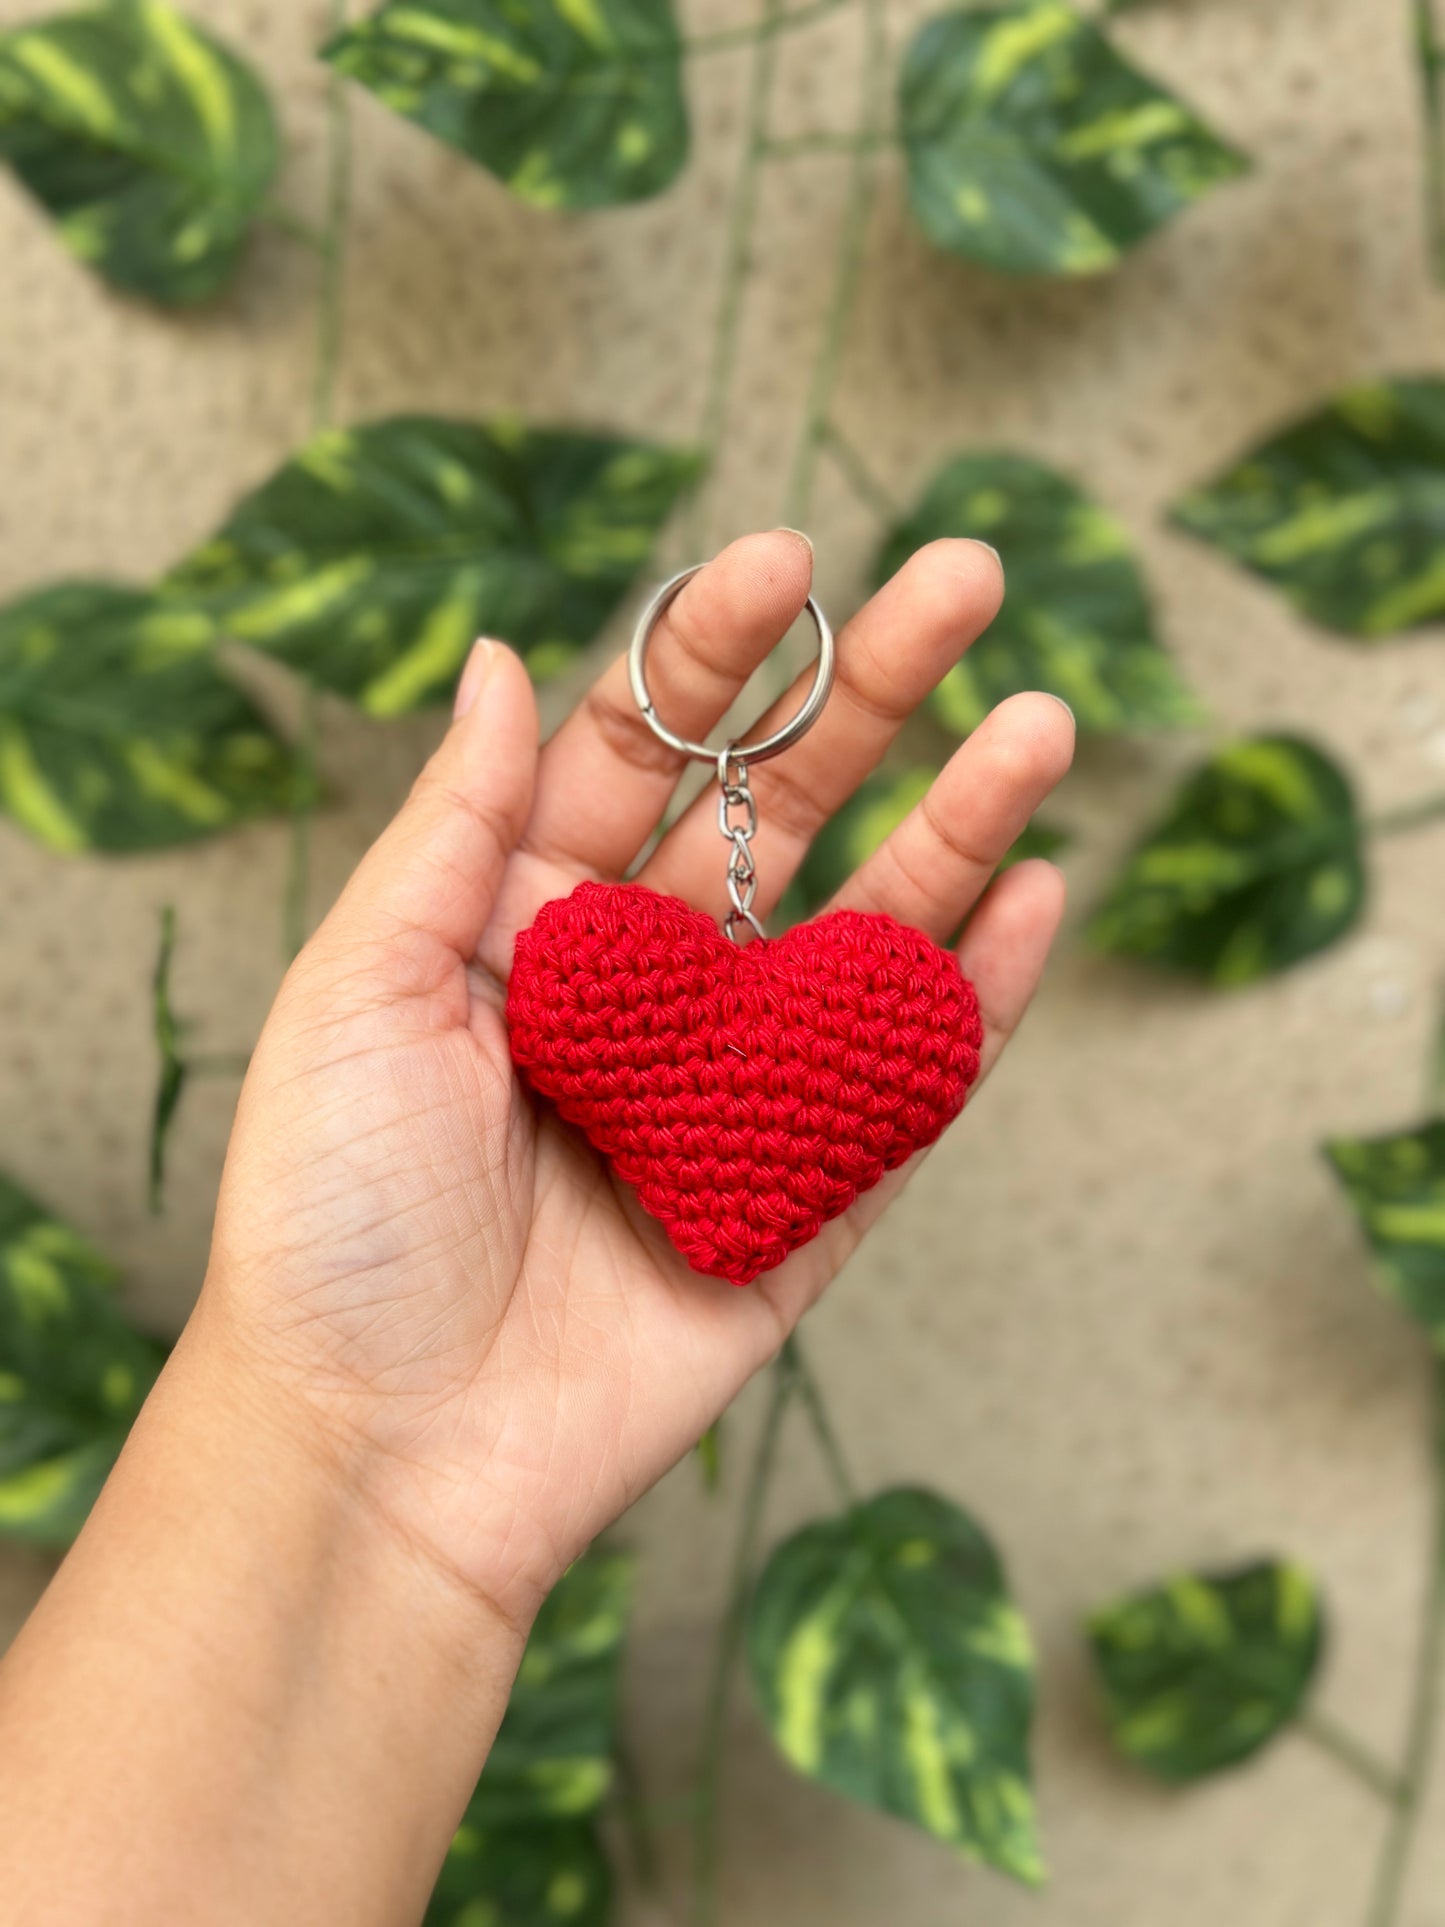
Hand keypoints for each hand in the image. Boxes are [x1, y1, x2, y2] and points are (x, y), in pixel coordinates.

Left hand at [201, 531, 1073, 1627]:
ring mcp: (737, 1088)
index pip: (638, 749)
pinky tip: (1034, 897)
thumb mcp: (358, 990)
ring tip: (1041, 726)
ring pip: (868, 931)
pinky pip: (907, 1084)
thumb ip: (448, 826)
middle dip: (871, 696)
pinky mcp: (805, 1200)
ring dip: (959, 827)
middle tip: (967, 584)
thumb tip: (490, 656)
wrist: (381, 1450)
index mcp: (528, 921)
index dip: (713, 650)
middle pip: (779, 812)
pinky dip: (975, 998)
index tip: (791, 556)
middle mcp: (645, 986)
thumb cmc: (335, 1218)